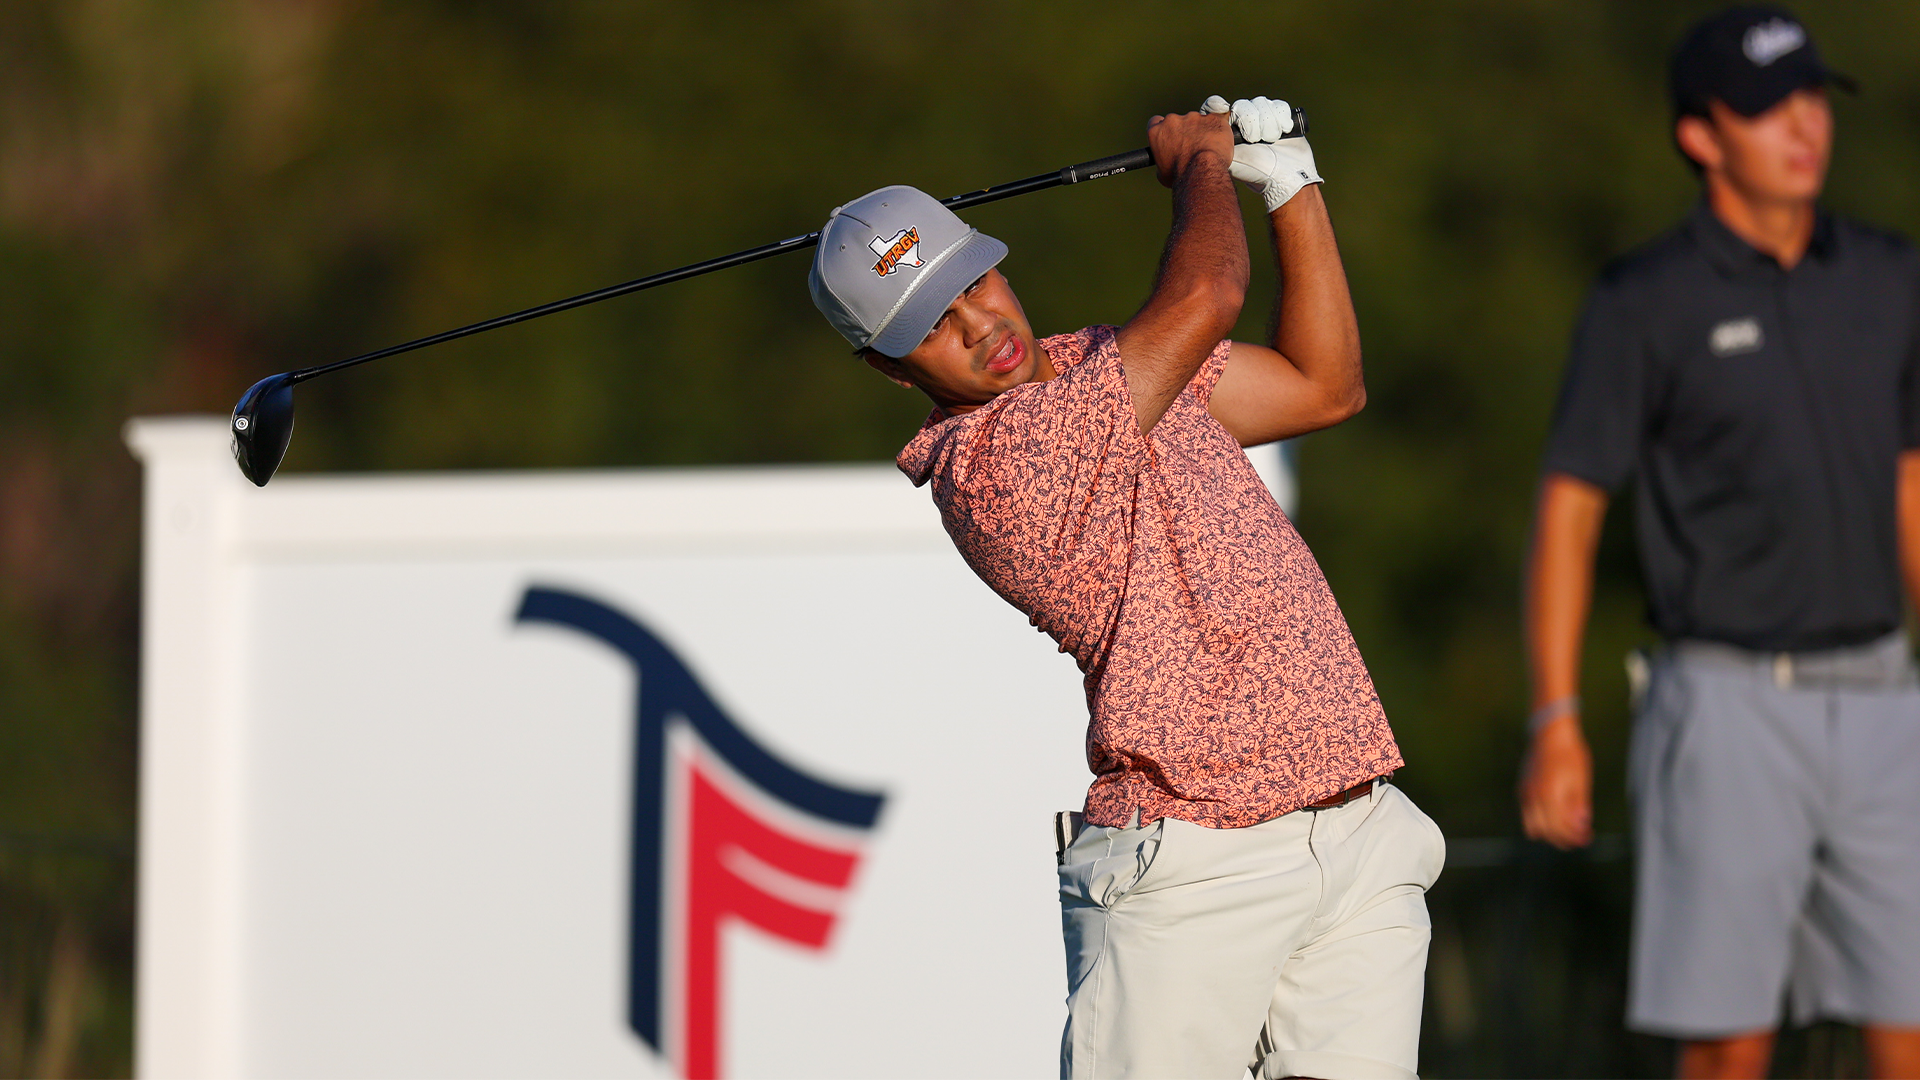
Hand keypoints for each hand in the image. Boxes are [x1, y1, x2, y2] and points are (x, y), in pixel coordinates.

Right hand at [1146, 110, 1233, 188]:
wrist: (1200, 172)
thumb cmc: (1180, 176)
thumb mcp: (1162, 173)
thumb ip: (1163, 159)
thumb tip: (1167, 161)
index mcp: (1157, 132)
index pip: (1156, 122)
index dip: (1165, 129)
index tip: (1170, 136)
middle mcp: (1173, 120)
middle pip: (1178, 121)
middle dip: (1185, 131)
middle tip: (1191, 146)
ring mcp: (1194, 117)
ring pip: (1198, 121)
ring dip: (1202, 131)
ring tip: (1207, 149)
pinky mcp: (1213, 119)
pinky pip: (1216, 123)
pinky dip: (1217, 132)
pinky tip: (1218, 145)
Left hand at [1201, 95, 1321, 211]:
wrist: (1285, 177)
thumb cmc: (1256, 172)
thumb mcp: (1231, 158)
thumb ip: (1218, 142)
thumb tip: (1204, 126)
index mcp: (1226, 132)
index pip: (1215, 108)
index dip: (1217, 105)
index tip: (1222, 108)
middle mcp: (1243, 123)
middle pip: (1242, 105)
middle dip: (1250, 121)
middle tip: (1254, 139)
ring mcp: (1262, 119)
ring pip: (1261, 104)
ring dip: (1268, 122)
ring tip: (1271, 139)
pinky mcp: (1280, 118)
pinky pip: (1279, 106)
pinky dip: (1281, 118)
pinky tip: (1283, 132)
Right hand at [1518, 712, 1593, 848]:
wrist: (1550, 733)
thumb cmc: (1569, 753)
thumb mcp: (1581, 780)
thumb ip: (1579, 805)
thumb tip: (1581, 825)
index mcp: (1549, 795)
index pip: (1560, 828)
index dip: (1575, 837)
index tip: (1588, 838)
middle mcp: (1534, 797)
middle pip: (1546, 832)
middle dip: (1563, 839)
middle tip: (1579, 839)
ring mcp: (1526, 794)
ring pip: (1533, 827)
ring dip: (1550, 833)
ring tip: (1566, 831)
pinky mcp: (1523, 789)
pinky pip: (1528, 816)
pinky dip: (1541, 823)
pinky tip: (1555, 818)